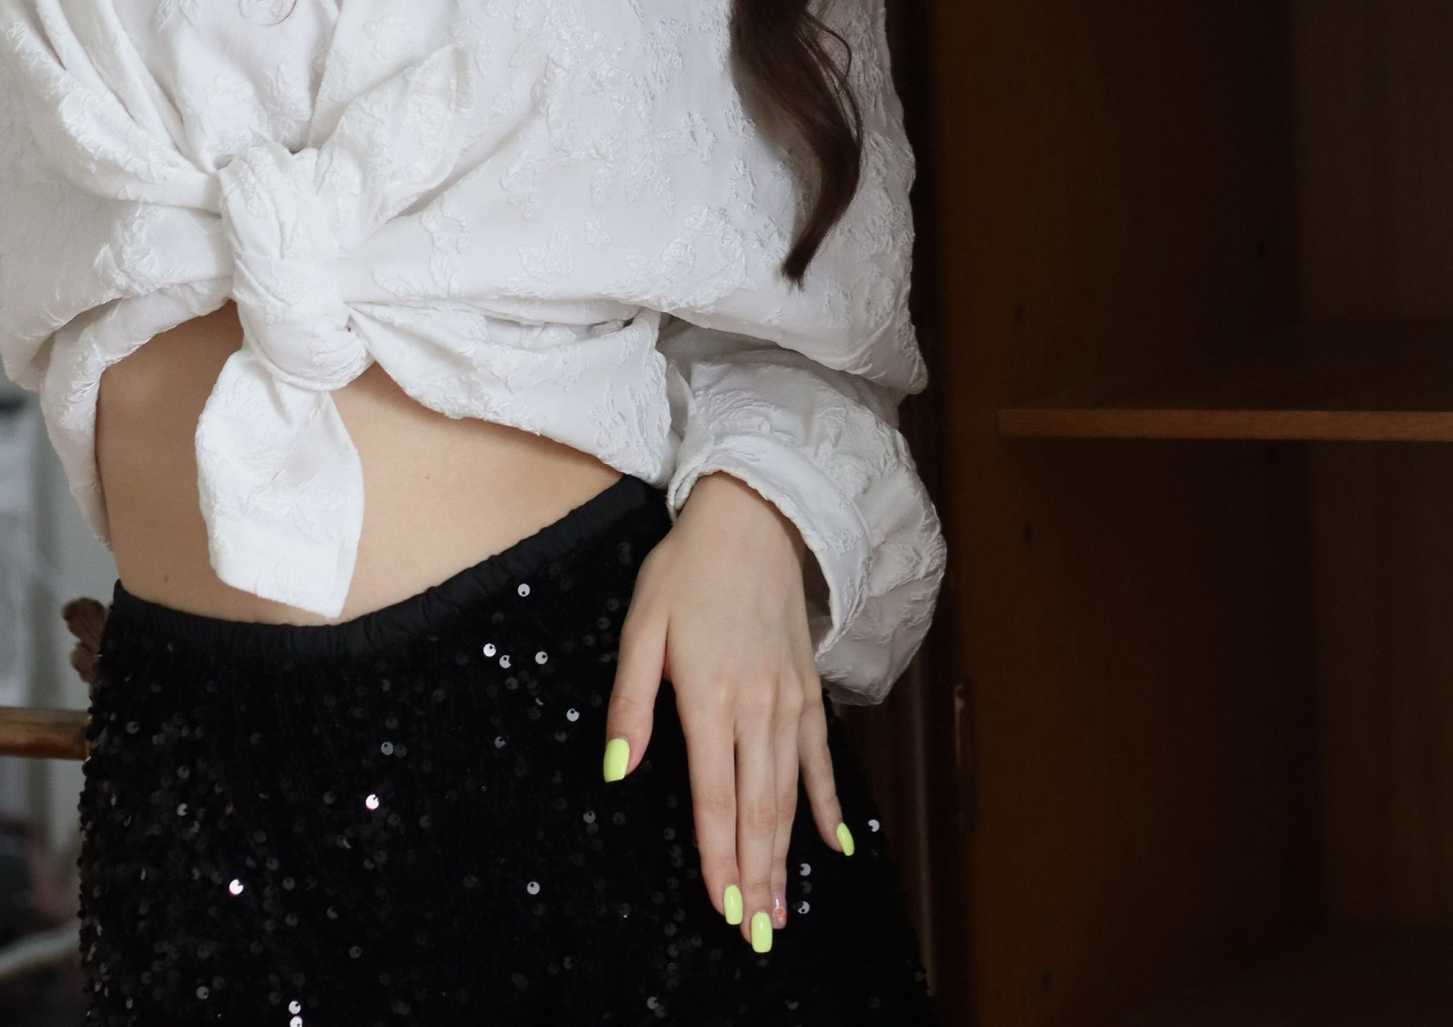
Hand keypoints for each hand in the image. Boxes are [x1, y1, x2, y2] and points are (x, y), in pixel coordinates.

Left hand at [603, 472, 847, 954]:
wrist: (754, 515)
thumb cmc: (687, 569)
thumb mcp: (642, 626)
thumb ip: (631, 702)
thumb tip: (617, 770)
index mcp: (711, 698)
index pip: (715, 798)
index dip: (719, 859)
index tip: (726, 910)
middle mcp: (758, 707)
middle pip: (758, 809)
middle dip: (758, 877)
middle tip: (761, 936)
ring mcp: (789, 699)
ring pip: (789, 794)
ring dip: (787, 855)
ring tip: (787, 910)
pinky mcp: (809, 687)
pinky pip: (820, 755)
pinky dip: (827, 802)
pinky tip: (835, 843)